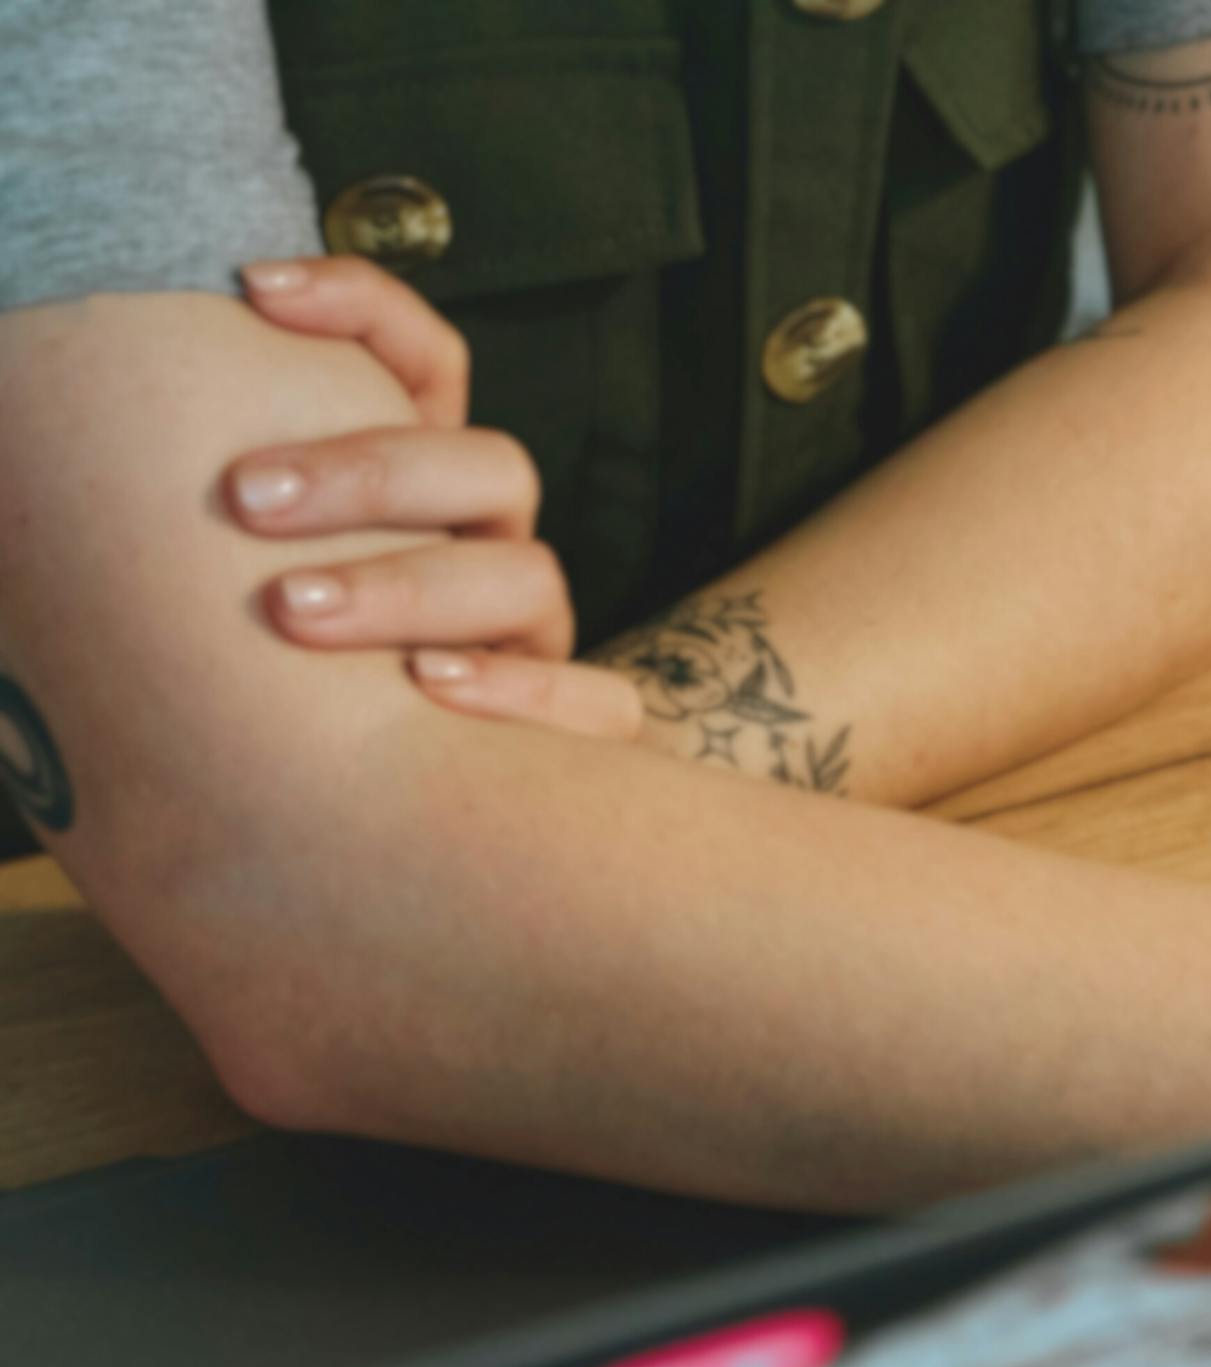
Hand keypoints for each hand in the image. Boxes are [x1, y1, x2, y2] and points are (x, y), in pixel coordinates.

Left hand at [227, 258, 641, 742]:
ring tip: (293, 611)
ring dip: (408, 587)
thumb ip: (252, 495)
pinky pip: (600, 705)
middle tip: (247, 496)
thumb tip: (188, 364)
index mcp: (428, 485)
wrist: (363, 809)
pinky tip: (425, 690)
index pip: (432, 362)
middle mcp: (493, 548)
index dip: (363, 308)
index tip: (255, 290)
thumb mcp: (259, 567)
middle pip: (489, 467)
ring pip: (527, 578)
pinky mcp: (578, 729)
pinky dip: (518, 694)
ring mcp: (536, 639)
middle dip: (368, 474)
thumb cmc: (285, 675)